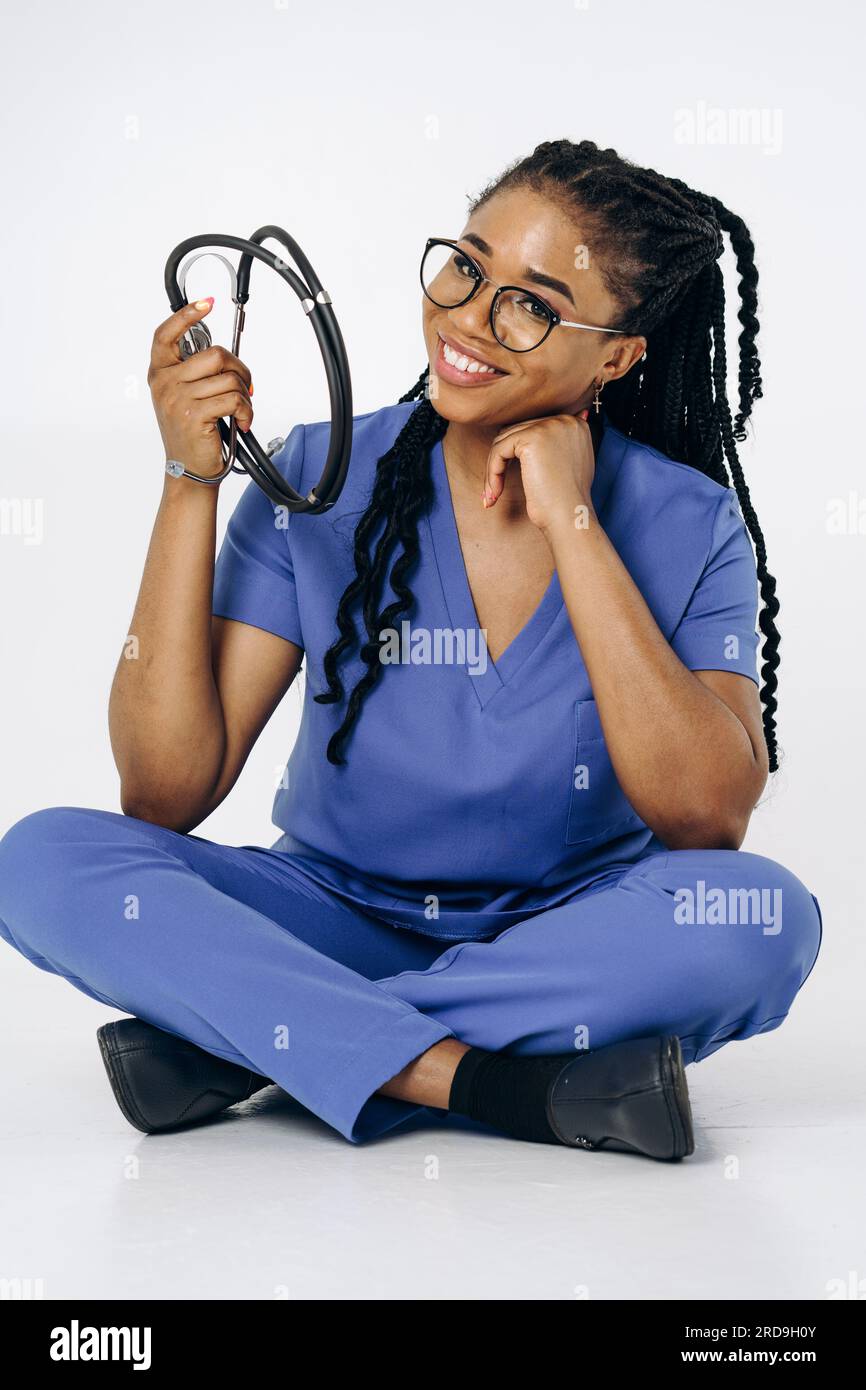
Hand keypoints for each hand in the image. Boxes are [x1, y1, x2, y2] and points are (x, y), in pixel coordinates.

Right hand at [148, 299, 253, 479]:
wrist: (188, 472)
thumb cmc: (191, 434)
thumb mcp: (183, 398)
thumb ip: (196, 374)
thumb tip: (228, 360)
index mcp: (160, 374)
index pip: (166, 334)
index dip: (187, 315)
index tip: (206, 303)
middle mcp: (165, 383)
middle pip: (215, 354)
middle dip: (239, 369)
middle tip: (245, 386)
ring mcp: (177, 398)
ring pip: (229, 378)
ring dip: (245, 395)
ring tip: (242, 410)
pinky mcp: (193, 415)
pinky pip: (234, 400)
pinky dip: (246, 411)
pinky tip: (242, 422)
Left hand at [482, 408, 595, 536]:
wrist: (570, 517)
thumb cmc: (567, 501)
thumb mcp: (570, 466)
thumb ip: (558, 447)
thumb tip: (535, 441)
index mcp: (573, 423)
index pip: (531, 429)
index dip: (515, 455)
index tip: (508, 481)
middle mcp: (563, 420)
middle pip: (515, 433)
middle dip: (501, 462)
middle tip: (494, 491)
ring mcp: (549, 427)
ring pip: (503, 441)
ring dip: (493, 469)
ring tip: (493, 495)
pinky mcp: (532, 439)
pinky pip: (498, 451)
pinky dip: (492, 473)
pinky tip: (495, 494)